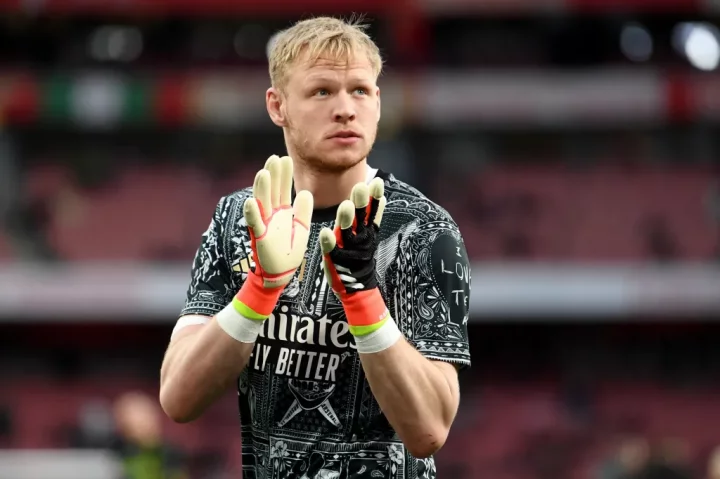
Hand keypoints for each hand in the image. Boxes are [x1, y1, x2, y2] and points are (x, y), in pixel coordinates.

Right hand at [235, 155, 312, 318]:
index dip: (283, 176)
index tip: (285, 159)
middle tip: (275, 158)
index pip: (282, 190)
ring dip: (262, 188)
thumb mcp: (302, 229)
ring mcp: (264, 225)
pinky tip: (251, 201)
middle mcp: (271, 216)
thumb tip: (306, 192)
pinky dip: (252, 213)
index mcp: (282, 213)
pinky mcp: (259, 237)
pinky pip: (254, 223)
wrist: (280, 275)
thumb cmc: (289, 253)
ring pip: (261, 202)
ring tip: (264, 172)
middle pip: (271, 191)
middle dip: (273, 175)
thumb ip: (303, 212)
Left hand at [319, 178, 388, 335]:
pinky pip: (331, 251)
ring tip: (345, 205)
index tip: (376, 182)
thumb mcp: (364, 236)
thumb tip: (380, 197)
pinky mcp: (336, 261)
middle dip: (361, 202)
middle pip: (361, 218)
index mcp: (363, 230)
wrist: (357, 288)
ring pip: (348, 232)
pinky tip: (326, 233)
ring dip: (346, 219)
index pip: (369, 210)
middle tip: (362, 187)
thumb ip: (368, 217)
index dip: (373, 197)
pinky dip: (329, 243)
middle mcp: (358, 239)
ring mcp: (348, 250)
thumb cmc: (357, 258)